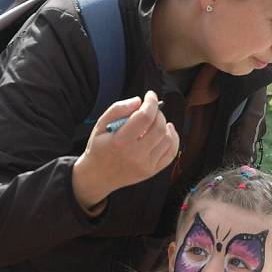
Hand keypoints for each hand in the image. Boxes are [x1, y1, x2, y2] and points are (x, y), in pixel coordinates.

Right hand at [72, 91, 178, 212]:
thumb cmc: (99, 148)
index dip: (151, 102)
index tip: (150, 95)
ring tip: (158, 121)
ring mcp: (145, 165)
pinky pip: (170, 154)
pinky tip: (167, 132)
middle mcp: (135, 155)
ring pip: (168, 139)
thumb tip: (139, 101)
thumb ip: (118, 109)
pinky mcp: (151, 171)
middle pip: (159, 127)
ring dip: (165, 125)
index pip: (145, 117)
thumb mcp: (100, 125)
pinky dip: (173, 140)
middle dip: (158, 113)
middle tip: (151, 109)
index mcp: (120, 141)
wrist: (98, 176)